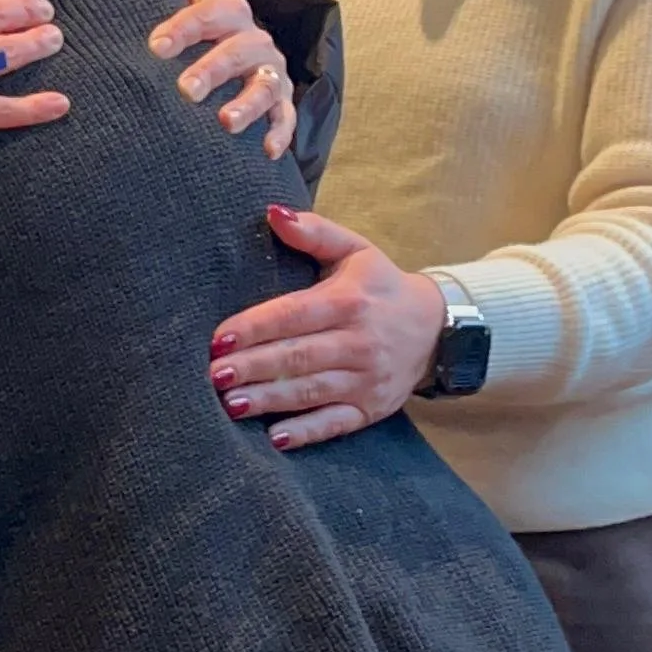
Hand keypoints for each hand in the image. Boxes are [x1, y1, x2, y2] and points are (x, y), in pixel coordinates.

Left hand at [140, 0, 295, 157]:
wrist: (235, 52)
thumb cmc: (202, 26)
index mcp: (230, 13)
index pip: (209, 13)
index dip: (183, 27)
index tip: (156, 46)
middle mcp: (254, 41)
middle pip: (237, 51)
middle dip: (212, 69)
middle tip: (185, 90)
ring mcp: (271, 72)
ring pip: (266, 85)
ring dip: (248, 104)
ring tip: (226, 122)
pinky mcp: (282, 103)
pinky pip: (286, 118)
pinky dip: (280, 133)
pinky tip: (267, 150)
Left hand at [209, 205, 447, 446]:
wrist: (437, 327)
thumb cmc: (380, 286)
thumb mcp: (354, 250)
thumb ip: (313, 232)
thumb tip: (271, 212)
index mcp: (348, 301)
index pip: (294, 314)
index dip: (256, 327)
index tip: (219, 338)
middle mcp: (359, 342)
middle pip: (298, 356)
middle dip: (254, 367)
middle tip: (214, 376)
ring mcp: (367, 379)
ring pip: (311, 392)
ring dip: (270, 399)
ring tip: (230, 405)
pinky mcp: (371, 408)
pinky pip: (336, 423)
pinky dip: (307, 432)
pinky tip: (275, 438)